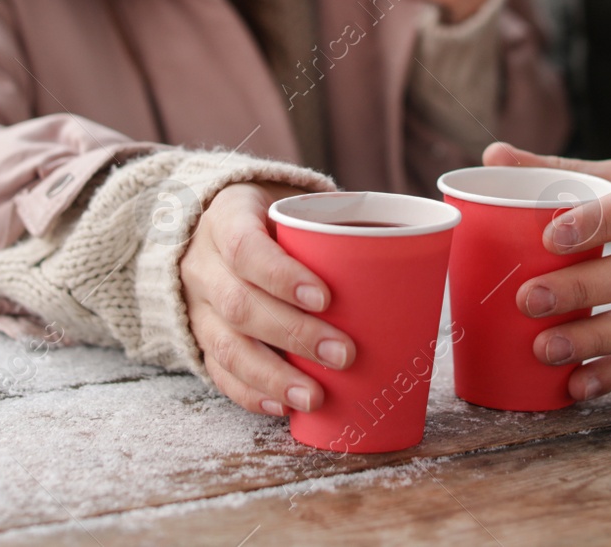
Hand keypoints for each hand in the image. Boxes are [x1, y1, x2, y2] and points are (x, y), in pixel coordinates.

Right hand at [181, 182, 356, 415]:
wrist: (216, 225)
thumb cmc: (273, 218)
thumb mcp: (293, 204)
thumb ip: (333, 224)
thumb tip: (413, 248)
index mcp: (226, 218)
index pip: (245, 247)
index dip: (282, 276)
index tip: (326, 298)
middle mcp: (203, 263)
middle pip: (239, 303)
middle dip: (294, 334)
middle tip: (344, 354)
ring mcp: (196, 304)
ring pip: (226, 345)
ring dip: (272, 375)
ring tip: (314, 397)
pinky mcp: (199, 336)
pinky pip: (218, 370)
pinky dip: (250, 393)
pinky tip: (282, 406)